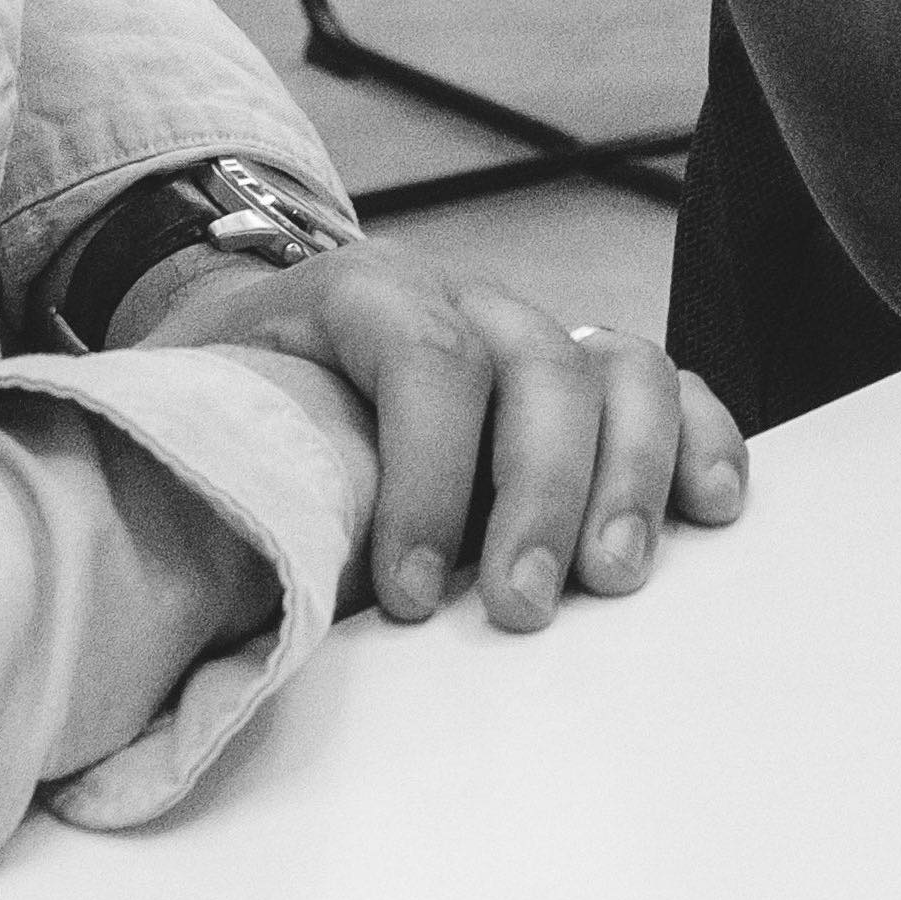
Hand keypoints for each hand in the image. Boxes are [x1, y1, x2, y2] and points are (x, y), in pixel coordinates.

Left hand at [114, 235, 748, 630]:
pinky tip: (711, 508)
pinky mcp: (583, 373)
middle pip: (535, 366)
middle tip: (522, 609)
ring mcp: (533, 328)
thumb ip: (207, 470)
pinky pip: (665, 385)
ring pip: (617, 368)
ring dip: (628, 477)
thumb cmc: (224, 399)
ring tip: (614, 580)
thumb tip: (198, 586)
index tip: (412, 594)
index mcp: (358, 291)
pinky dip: (700, 440)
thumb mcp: (189, 412)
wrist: (252, 340)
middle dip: (539, 494)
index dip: (427, 476)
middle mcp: (463, 297)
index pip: (419, 355)